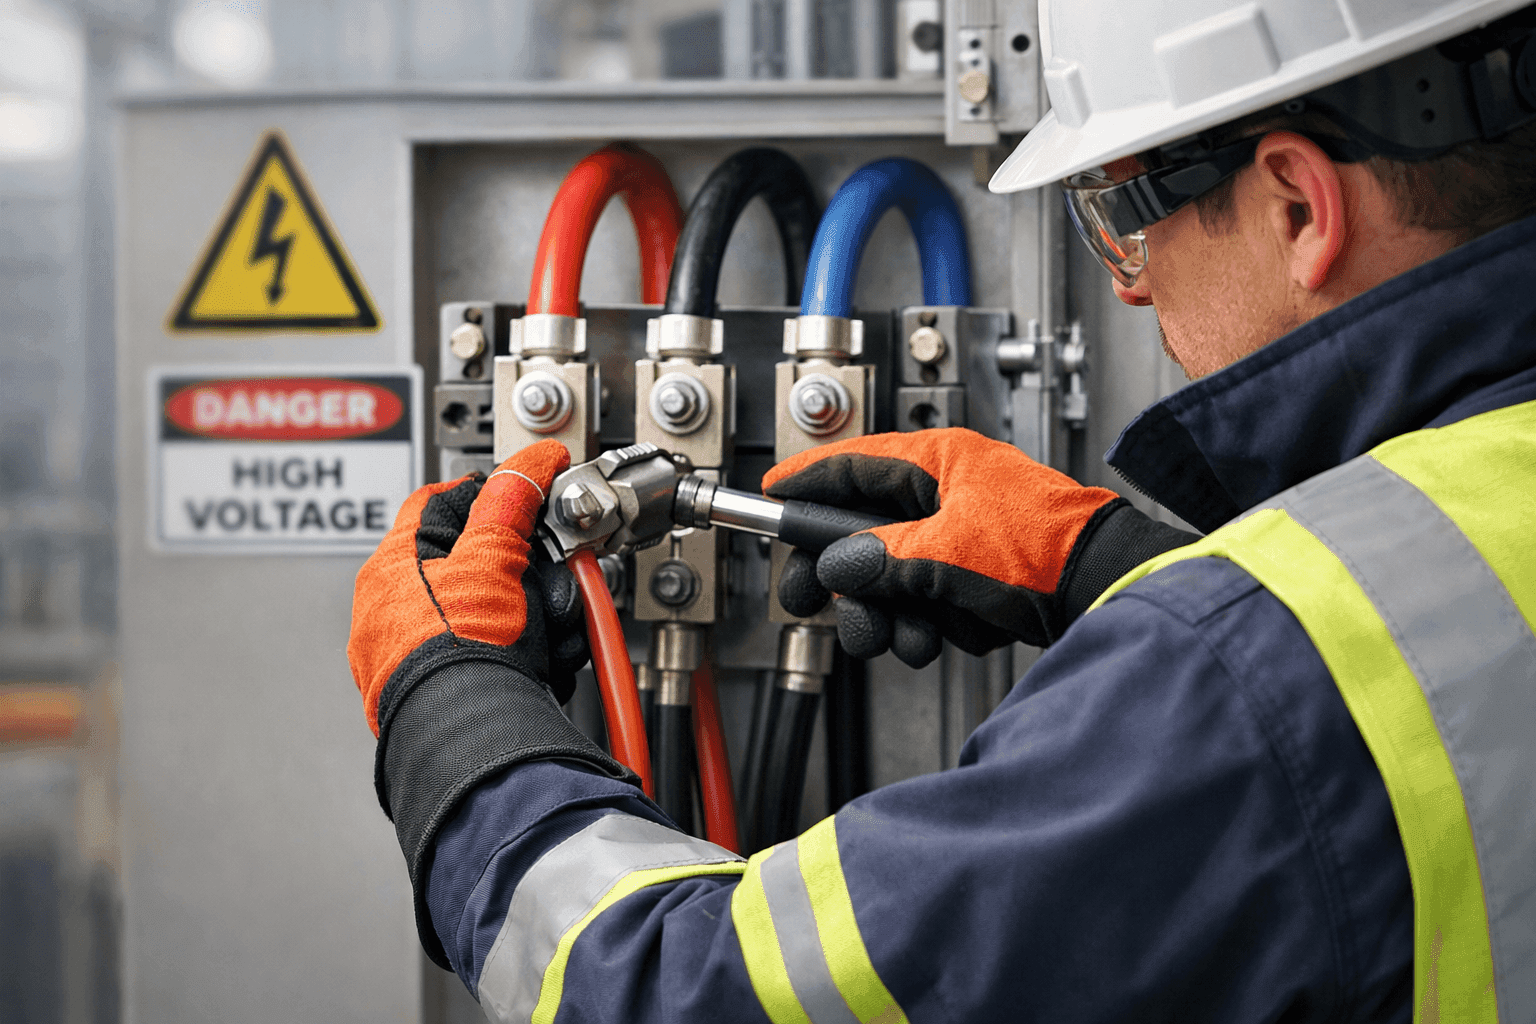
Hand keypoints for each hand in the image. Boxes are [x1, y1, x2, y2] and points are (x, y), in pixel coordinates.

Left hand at [348, 440, 584, 735]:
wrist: (469, 743)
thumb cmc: (460, 657)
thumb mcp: (493, 561)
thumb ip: (510, 505)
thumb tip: (529, 465)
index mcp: (389, 570)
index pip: (439, 504)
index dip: (492, 497)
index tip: (527, 499)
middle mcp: (391, 612)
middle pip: (472, 562)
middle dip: (523, 570)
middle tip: (549, 576)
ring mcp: (414, 656)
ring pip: (487, 612)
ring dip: (531, 617)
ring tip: (546, 634)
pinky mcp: (442, 692)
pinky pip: (488, 656)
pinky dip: (521, 656)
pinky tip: (538, 665)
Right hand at [764, 429, 1137, 666]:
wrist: (1106, 592)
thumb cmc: (1045, 551)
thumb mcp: (943, 553)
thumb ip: (878, 558)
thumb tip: (836, 566)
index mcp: (938, 462)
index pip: (851, 462)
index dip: (805, 483)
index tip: (769, 496)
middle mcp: (948, 491)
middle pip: (865, 530)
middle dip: (847, 578)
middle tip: (813, 601)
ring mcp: (964, 532)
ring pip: (895, 573)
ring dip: (893, 612)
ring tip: (906, 634)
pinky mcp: (980, 571)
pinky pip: (928, 597)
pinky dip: (931, 623)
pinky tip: (945, 635)